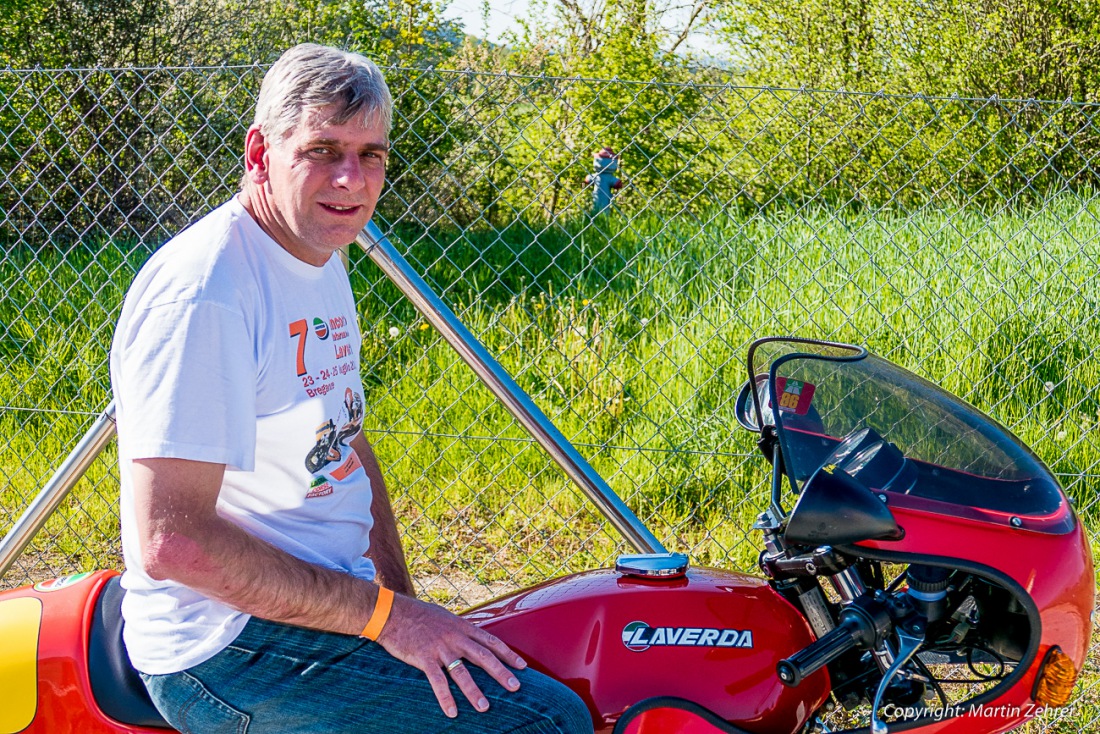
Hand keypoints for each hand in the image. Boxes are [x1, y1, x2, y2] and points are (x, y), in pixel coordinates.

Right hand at [375, 593, 526, 716]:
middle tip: (515, 687)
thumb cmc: (418, 613)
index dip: (508, 654)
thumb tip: (470, 634)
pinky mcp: (424, 658)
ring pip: (462, 672)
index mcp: (462, 627)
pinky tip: (452, 712)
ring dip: (474, 691)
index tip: (522, 666)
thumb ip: (459, 628)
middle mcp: (455, 637)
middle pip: (483, 657)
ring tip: (484, 707)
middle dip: (501, 673)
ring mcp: (440, 648)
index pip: (491, 641)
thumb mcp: (444, 616)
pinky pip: (437, 681)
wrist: (392, 612)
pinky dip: (445, 698)